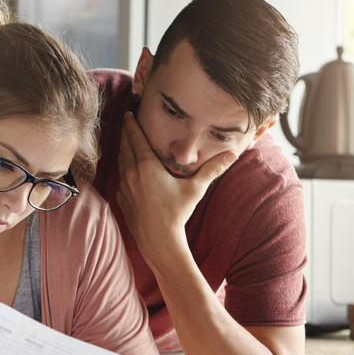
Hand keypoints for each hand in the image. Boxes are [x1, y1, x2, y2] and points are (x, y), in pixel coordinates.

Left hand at [116, 112, 234, 262]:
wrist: (159, 241)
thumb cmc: (177, 214)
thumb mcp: (196, 189)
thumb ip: (213, 170)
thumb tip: (233, 154)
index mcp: (147, 166)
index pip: (136, 138)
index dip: (131, 124)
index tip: (128, 113)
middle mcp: (132, 174)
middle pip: (125, 147)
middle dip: (126, 133)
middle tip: (127, 123)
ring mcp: (124, 187)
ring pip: (120, 162)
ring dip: (123, 150)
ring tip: (127, 142)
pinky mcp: (122, 199)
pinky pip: (120, 178)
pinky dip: (123, 169)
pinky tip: (127, 169)